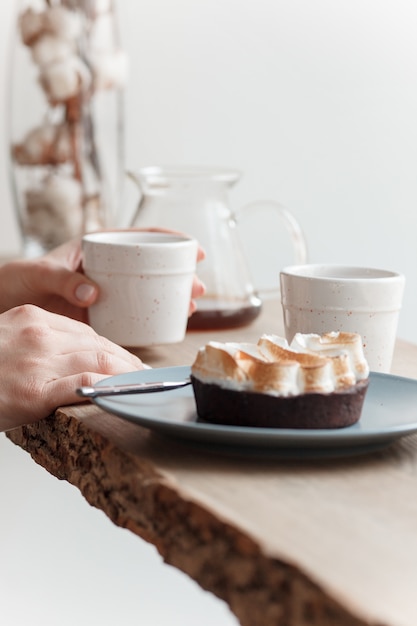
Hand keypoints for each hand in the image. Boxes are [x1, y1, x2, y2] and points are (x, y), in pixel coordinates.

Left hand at [0, 235, 204, 321]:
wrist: (3, 307)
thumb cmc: (17, 281)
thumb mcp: (37, 273)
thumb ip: (62, 279)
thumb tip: (93, 293)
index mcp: (95, 249)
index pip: (138, 237)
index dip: (169, 240)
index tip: (192, 247)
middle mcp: (106, 271)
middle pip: (152, 267)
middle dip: (180, 274)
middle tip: (198, 286)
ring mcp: (106, 294)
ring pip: (147, 292)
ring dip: (172, 298)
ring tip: (191, 306)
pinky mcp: (101, 317)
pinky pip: (132, 316)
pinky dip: (152, 320)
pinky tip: (169, 325)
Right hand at [0, 305, 144, 431]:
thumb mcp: (6, 336)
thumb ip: (38, 340)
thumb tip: (70, 355)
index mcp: (33, 317)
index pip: (85, 332)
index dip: (112, 347)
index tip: (127, 359)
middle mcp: (39, 335)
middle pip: (97, 345)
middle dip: (127, 361)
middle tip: (145, 374)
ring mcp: (38, 362)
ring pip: (98, 361)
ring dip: (126, 374)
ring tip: (142, 385)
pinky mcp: (34, 393)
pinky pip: (84, 385)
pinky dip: (108, 388)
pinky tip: (122, 394)